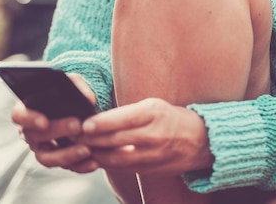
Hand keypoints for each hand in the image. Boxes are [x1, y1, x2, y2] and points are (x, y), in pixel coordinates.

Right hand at [11, 73, 98, 173]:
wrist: (78, 108)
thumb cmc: (69, 91)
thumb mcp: (73, 82)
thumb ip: (78, 85)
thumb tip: (88, 99)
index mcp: (28, 109)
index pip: (19, 115)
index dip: (30, 119)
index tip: (45, 121)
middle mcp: (30, 132)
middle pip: (36, 136)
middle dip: (58, 131)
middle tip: (78, 126)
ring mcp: (41, 148)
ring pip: (47, 158)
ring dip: (67, 155)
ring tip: (87, 149)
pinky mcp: (56, 160)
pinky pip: (64, 167)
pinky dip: (79, 166)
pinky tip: (93, 162)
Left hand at [79, 98, 212, 175]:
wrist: (202, 141)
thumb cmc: (171, 117)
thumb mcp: (153, 105)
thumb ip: (128, 112)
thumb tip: (99, 118)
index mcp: (152, 113)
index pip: (123, 119)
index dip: (102, 123)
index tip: (84, 124)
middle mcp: (152, 134)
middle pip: (116, 139)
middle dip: (92, 140)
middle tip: (73, 137)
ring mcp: (152, 155)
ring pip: (117, 157)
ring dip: (96, 154)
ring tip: (79, 149)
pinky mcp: (151, 169)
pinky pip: (124, 168)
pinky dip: (108, 163)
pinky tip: (95, 158)